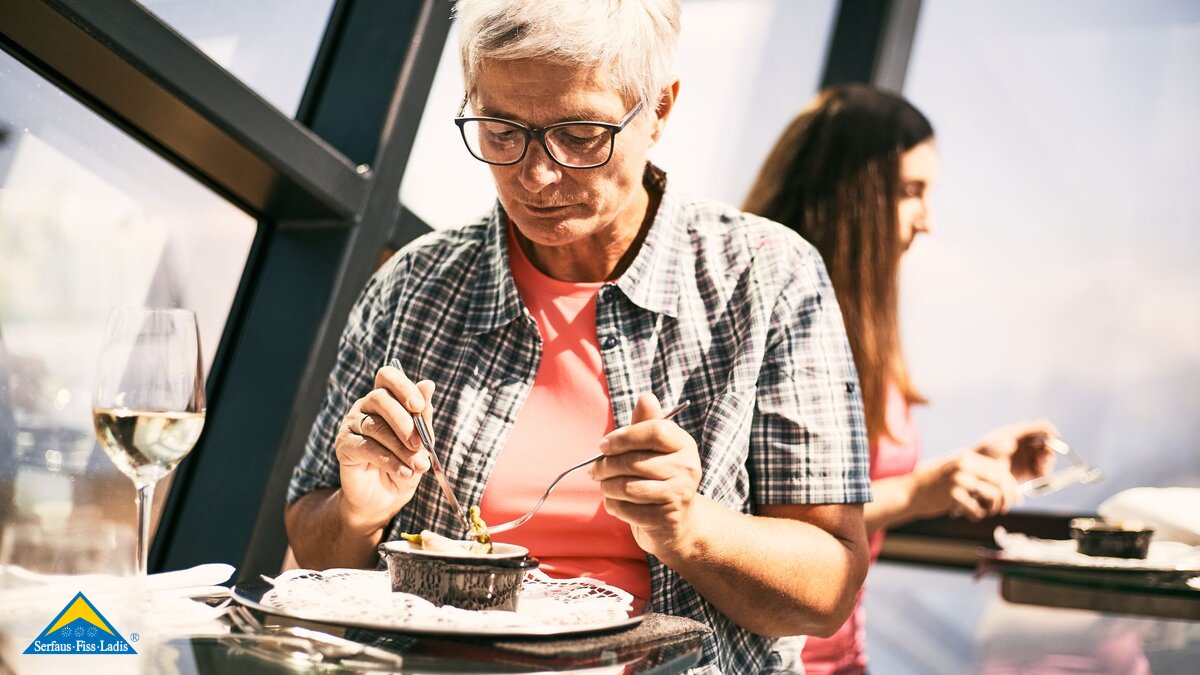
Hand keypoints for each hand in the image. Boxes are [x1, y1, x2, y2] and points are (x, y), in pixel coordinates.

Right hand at [334, 364, 435, 532]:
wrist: (384, 498)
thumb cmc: (405, 464)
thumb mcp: (420, 442)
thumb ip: (423, 416)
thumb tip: (429, 384)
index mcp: (385, 398)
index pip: (387, 377)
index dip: (403, 386)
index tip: (419, 407)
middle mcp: (365, 406)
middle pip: (380, 398)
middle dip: (404, 421)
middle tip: (420, 443)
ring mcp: (351, 424)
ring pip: (375, 426)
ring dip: (401, 447)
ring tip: (418, 465)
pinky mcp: (344, 445)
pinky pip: (366, 447)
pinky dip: (389, 460)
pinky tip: (404, 472)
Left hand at [590, 393, 701, 557]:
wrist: (676, 522)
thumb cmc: (658, 477)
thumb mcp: (654, 449)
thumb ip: (646, 424)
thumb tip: (645, 396)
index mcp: (684, 444)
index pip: (656, 431)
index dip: (624, 436)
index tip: (604, 445)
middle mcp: (687, 468)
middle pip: (635, 461)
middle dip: (606, 466)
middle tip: (594, 470)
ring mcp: (679, 494)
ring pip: (628, 487)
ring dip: (607, 486)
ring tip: (605, 485)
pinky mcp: (666, 518)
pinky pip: (627, 508)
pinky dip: (613, 505)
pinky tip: (614, 502)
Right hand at [910, 449, 1019, 520]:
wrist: (911, 492)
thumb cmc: (938, 486)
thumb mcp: (959, 472)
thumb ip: (981, 476)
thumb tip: (1013, 493)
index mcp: (968, 457)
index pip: (1000, 470)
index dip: (1011, 487)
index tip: (1013, 499)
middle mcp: (964, 465)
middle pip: (1001, 482)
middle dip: (1006, 499)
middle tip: (1000, 509)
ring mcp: (958, 479)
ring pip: (993, 496)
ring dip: (991, 509)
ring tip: (982, 511)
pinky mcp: (952, 495)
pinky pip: (977, 510)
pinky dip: (976, 516)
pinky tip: (967, 514)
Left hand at [973, 419, 1058, 482]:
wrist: (978, 467)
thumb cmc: (990, 447)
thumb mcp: (1009, 434)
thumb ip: (1029, 428)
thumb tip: (1048, 424)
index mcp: (1023, 433)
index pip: (1043, 431)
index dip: (1050, 434)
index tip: (1053, 437)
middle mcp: (1027, 446)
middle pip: (1048, 446)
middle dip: (1049, 450)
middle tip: (1044, 454)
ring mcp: (1027, 460)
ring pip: (1046, 460)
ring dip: (1047, 461)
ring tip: (1040, 464)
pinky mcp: (1027, 473)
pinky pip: (1042, 473)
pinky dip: (1045, 472)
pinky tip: (1040, 471)